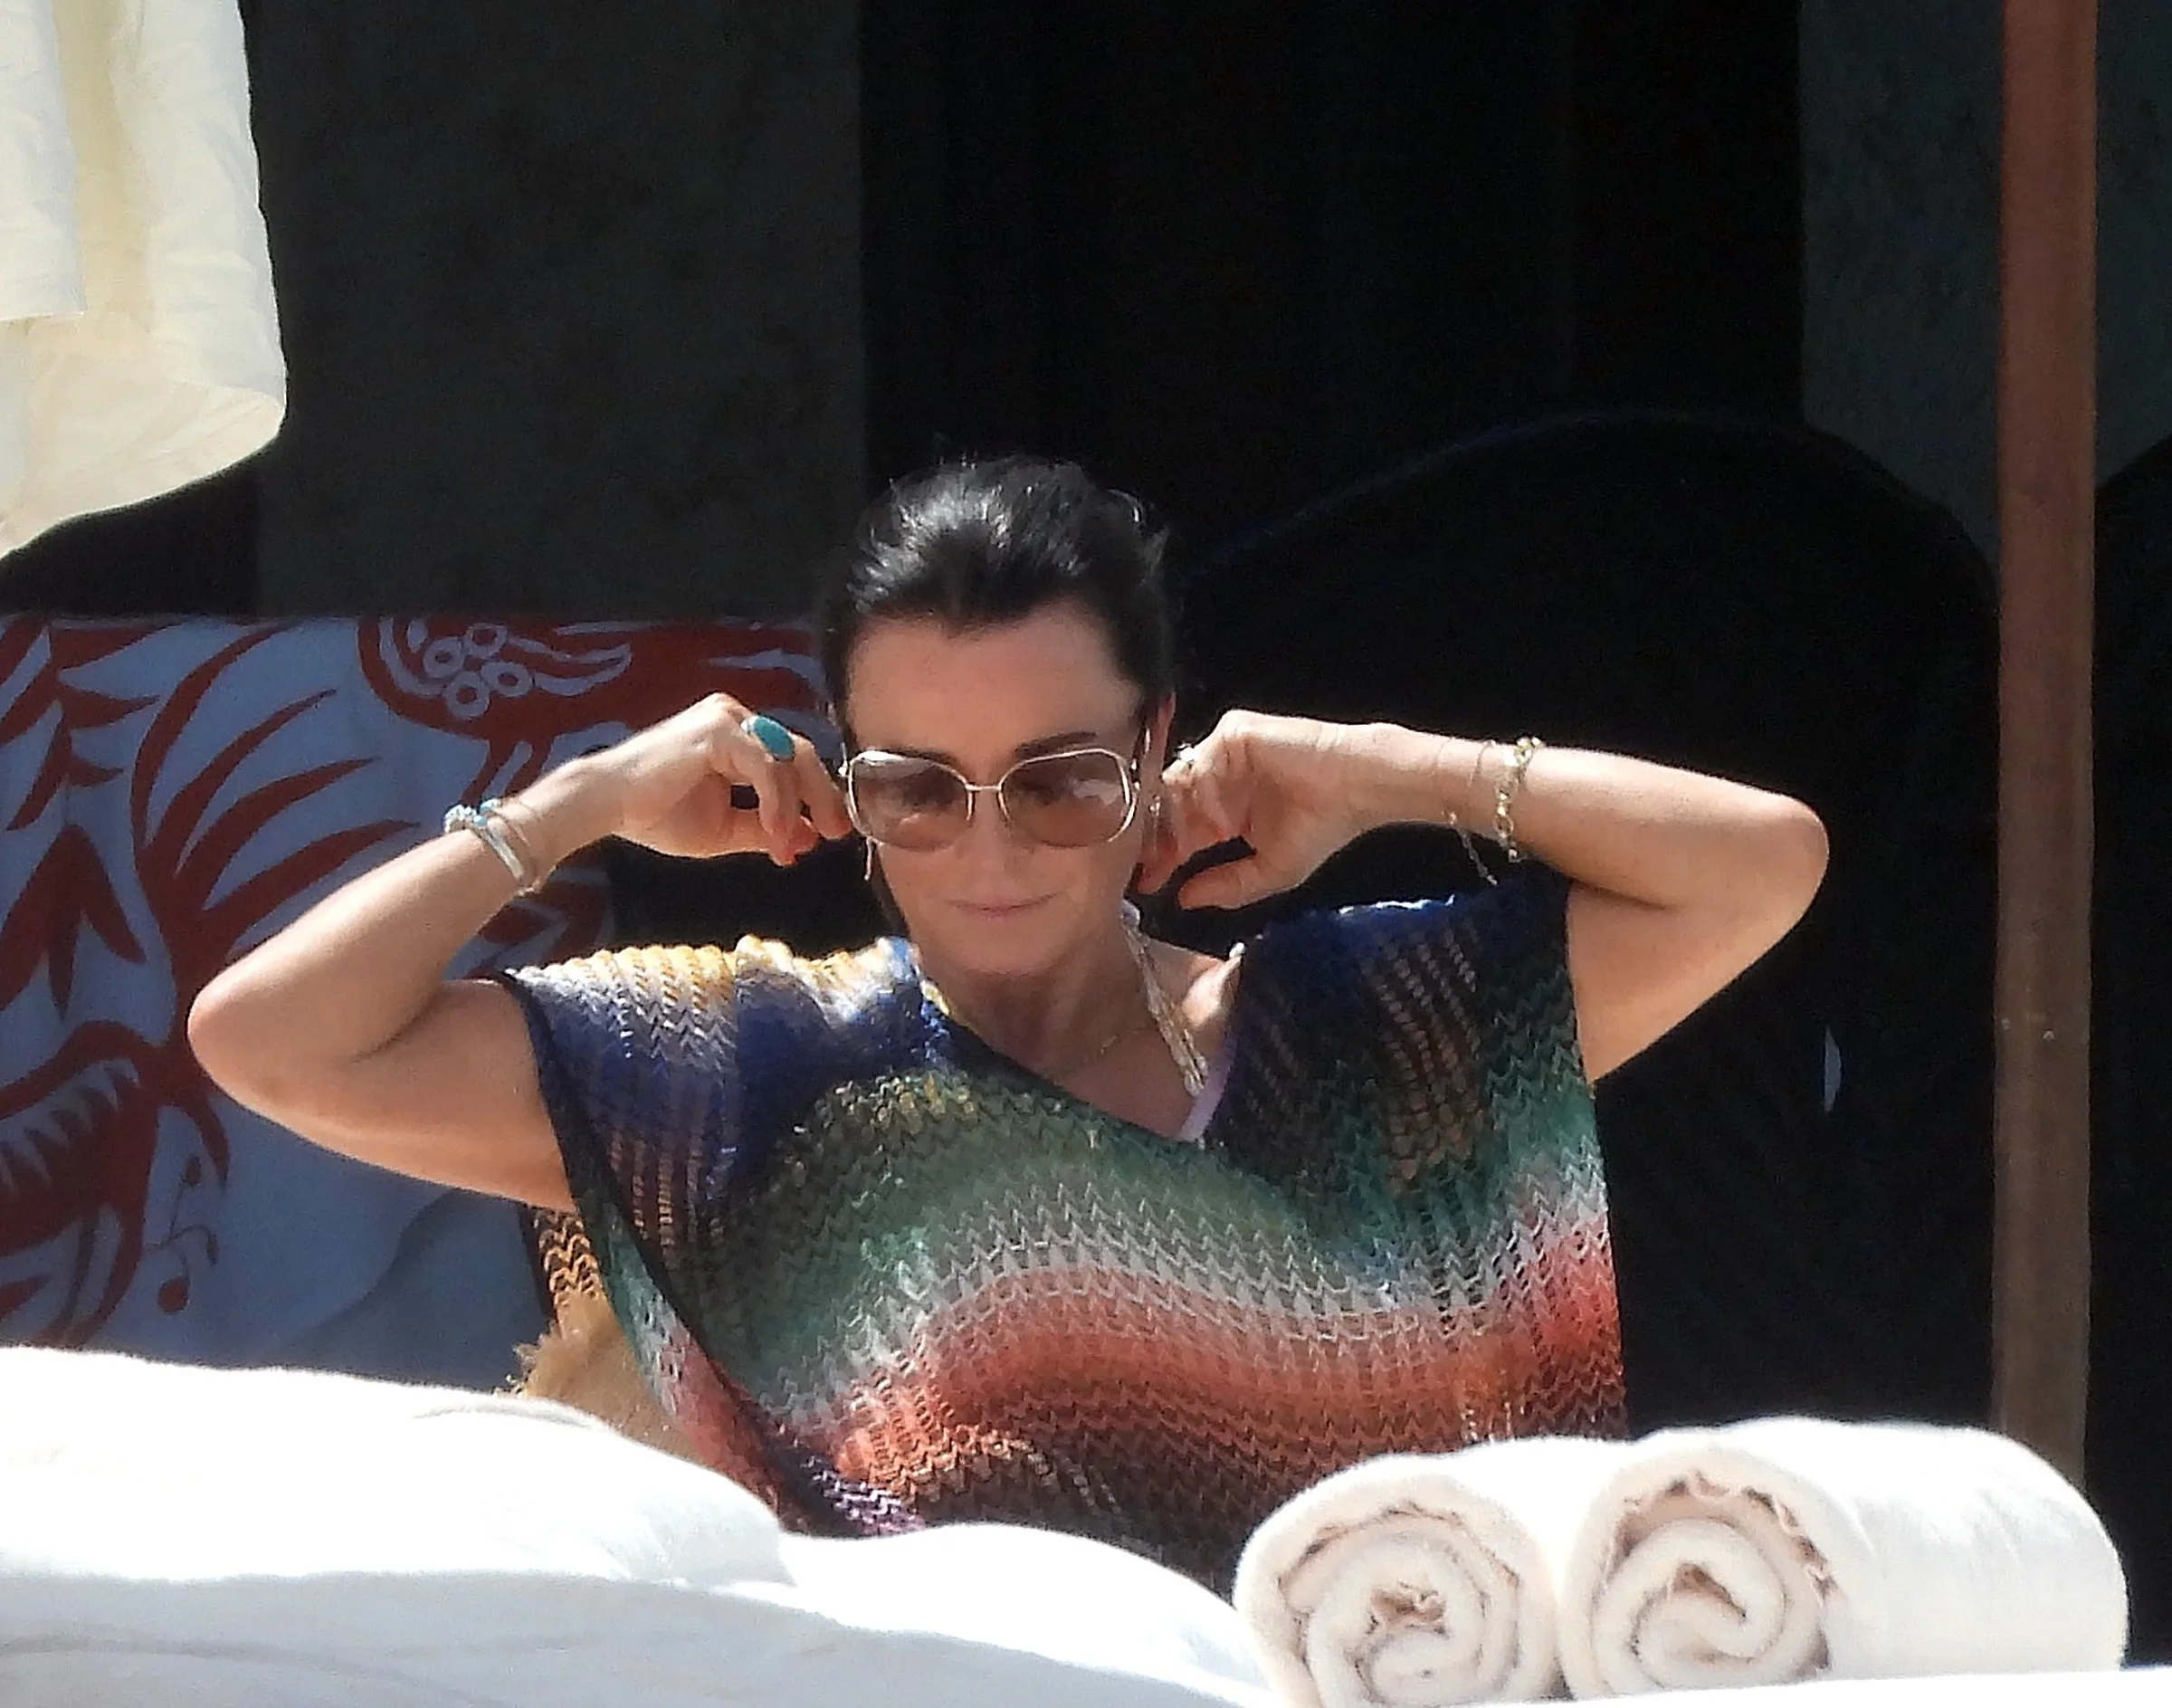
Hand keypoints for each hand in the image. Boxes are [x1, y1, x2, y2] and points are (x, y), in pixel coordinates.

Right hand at [523, 695, 853, 865]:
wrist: (609, 806)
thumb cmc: (657, 815)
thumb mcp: (726, 828)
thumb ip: (767, 827)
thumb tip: (810, 836)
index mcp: (740, 737)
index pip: (792, 760)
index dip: (815, 798)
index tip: (828, 835)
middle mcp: (737, 719)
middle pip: (800, 753)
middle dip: (824, 796)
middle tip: (837, 833)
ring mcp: (728, 719)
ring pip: (788, 759)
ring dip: (797, 808)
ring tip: (789, 845)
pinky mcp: (719, 729)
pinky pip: (766, 766)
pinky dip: (778, 801)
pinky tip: (775, 831)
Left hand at [1136, 709, 1379, 909]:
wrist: (1358, 789)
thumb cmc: (1323, 826)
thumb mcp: (1270, 870)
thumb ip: (1226, 886)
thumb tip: (1183, 900)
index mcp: (1221, 809)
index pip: (1176, 828)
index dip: (1159, 856)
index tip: (1145, 884)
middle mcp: (1217, 779)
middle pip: (1167, 803)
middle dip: (1156, 837)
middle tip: (1150, 866)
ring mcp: (1222, 755)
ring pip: (1177, 783)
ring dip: (1177, 820)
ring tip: (1186, 849)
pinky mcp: (1233, 734)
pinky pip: (1202, 762)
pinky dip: (1205, 795)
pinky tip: (1222, 822)